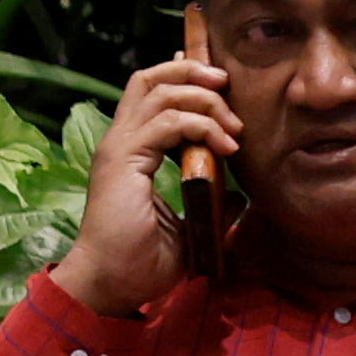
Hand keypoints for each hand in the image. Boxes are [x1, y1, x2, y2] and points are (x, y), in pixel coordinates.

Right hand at [56, 49, 244, 320]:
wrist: (112, 283)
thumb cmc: (143, 260)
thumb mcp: (190, 225)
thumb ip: (212, 204)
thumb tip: (242, 197)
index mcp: (132, 150)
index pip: (151, 93)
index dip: (183, 77)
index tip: (221, 84)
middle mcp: (122, 141)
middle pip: (150, 79)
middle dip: (193, 72)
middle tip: (229, 89)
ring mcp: (119, 149)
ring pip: (160, 93)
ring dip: (205, 101)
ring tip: (234, 130)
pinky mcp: (123, 161)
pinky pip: (165, 123)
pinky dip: (201, 127)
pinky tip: (225, 148)